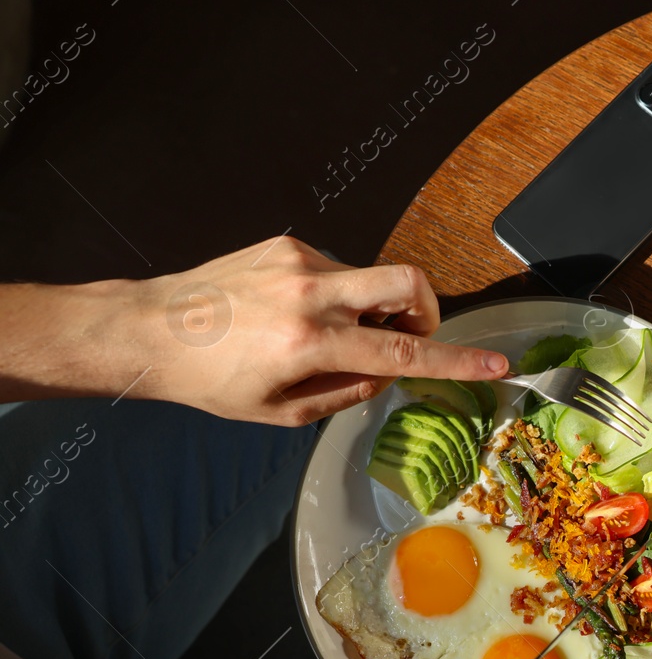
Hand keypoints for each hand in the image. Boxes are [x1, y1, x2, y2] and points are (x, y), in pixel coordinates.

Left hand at [138, 236, 507, 423]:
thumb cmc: (209, 381)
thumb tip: (386, 371)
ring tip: (331, 335)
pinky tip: (300, 314)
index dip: (457, 361)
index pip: (403, 351)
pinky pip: (339, 270)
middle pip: (407, 282)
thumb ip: (347, 393)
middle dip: (428, 309)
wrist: (149, 330)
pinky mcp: (286, 245)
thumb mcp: (282, 413)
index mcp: (309, 342)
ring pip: (372, 280)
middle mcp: (309, 293)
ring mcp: (299, 261)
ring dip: (371, 308)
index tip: (496, 364)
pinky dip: (338, 296)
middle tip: (411, 334)